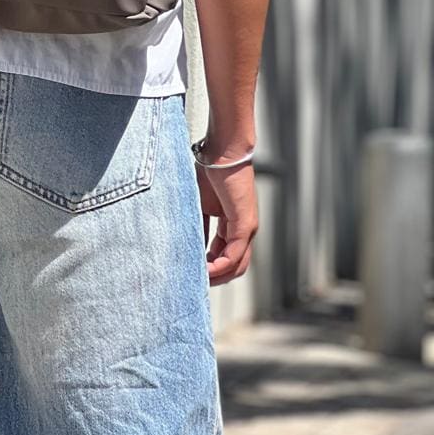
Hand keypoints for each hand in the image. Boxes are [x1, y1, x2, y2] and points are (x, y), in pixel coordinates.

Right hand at [196, 162, 257, 284]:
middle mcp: (244, 230)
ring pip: (237, 266)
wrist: (221, 151)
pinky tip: (205, 271)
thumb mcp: (199, 205)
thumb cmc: (209, 171)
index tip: (192, 274)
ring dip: (217, 277)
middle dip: (215, 278)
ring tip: (198, 281)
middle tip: (194, 283)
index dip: (209, 268)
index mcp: (233, 225)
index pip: (225, 256)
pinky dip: (219, 267)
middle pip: (234, 267)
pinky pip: (235, 255)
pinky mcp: (245, 224)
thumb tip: (186, 247)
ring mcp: (247, 229)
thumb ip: (197, 227)